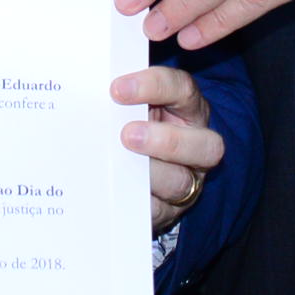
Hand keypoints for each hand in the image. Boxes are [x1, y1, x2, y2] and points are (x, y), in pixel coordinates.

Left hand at [113, 64, 224, 235]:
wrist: (130, 170)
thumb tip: (88, 83)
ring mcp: (187, 181)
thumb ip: (121, 96)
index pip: (182, 89)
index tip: (117, 89)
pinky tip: (114, 193)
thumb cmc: (131, 124)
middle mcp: (197, 145)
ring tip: (118, 167)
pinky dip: (136, 202)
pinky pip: (157, 211)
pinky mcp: (168, 210)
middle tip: (127, 135)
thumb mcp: (133, 105)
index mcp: (188, 109)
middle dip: (166, 141)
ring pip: (181, 182)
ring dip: (149, 174)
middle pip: (206, 145)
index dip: (154, 86)